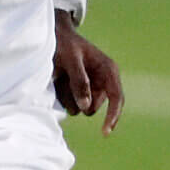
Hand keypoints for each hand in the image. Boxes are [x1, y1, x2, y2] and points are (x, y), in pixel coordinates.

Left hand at [53, 18, 124, 133]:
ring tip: (59, 77)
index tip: (105, 132)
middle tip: (63, 80)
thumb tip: (86, 107)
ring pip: (80, 109)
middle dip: (77, 101)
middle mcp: (103, 82)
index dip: (112, 116)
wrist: (53, 36)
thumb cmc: (65, 44)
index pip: (116, 98)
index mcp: (109, 70)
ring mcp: (91, 88)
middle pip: (93, 108)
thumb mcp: (71, 59)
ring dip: (67, 98)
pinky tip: (58, 81)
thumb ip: (79, 81)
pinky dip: (61, 97)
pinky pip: (71, 106)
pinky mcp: (79, 93)